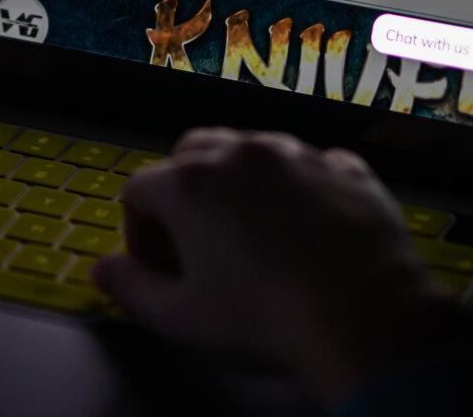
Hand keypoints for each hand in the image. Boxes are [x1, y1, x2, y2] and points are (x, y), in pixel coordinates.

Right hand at [92, 128, 472, 407]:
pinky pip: (310, 167)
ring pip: (251, 152)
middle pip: (191, 155)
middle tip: (195, 244)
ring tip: (250, 237)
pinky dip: (298, 190)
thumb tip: (106, 271)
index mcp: (190, 185)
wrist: (366, 315)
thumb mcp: (181, 319)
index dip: (138, 232)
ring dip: (240, 185)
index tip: (155, 267)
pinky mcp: (346, 169)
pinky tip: (303, 231)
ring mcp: (298, 155)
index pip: (139, 190)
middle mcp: (240, 154)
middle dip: (184, 194)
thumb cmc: (266, 318)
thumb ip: (131, 290)